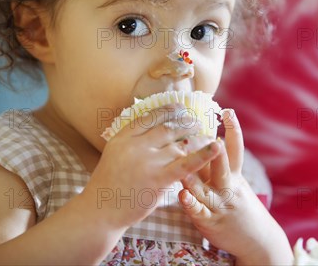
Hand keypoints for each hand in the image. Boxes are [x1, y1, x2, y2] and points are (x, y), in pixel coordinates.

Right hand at [83, 104, 221, 229]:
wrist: (101, 210)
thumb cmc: (110, 182)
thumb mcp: (114, 152)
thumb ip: (132, 138)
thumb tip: (152, 124)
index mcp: (124, 136)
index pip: (150, 116)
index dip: (168, 110)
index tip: (180, 108)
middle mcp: (136, 146)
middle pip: (168, 128)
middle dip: (186, 123)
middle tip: (198, 122)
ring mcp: (147, 162)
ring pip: (179, 145)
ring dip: (196, 139)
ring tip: (208, 137)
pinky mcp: (158, 179)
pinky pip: (185, 164)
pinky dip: (203, 155)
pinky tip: (216, 148)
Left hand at [179, 109, 292, 264]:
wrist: (256, 240)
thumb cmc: (238, 204)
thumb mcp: (234, 182)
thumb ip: (217, 163)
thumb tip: (201, 135)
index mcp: (235, 176)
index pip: (236, 149)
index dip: (234, 130)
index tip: (228, 111)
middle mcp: (229, 188)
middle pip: (223, 167)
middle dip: (217, 151)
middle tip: (207, 135)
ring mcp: (219, 205)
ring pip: (206, 189)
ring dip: (196, 177)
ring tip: (185, 166)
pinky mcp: (210, 222)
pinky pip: (199, 212)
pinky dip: (191, 204)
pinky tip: (182, 196)